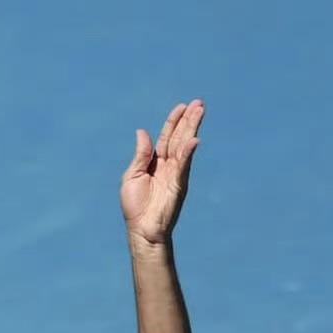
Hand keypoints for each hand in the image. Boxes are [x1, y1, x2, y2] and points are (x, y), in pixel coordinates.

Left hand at [120, 100, 204, 245]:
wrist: (142, 230)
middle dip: (189, 120)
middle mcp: (169, 166)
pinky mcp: (178, 185)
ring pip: (184, 146)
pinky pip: (184, 166)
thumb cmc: (136, 206)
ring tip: (200, 111)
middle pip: (180, 137)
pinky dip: (188, 153)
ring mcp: (175, 174)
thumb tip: (143, 132)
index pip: (167, 137)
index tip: (182, 107)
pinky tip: (194, 140)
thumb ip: (141, 155)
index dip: (174, 121)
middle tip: (199, 103)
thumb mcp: (133, 175)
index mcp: (156, 162)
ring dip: (192, 128)